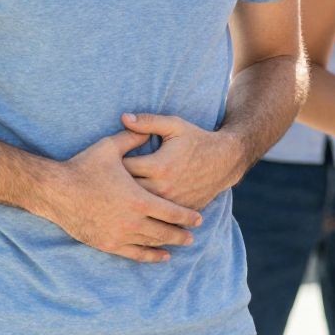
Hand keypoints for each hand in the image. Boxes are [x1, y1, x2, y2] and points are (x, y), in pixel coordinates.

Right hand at [39, 130, 203, 263]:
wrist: (54, 191)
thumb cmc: (83, 167)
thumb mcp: (111, 147)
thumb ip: (134, 137)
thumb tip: (149, 127)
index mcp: (138, 199)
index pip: (171, 212)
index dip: (187, 216)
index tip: (199, 218)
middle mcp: (131, 221)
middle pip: (164, 231)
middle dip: (181, 233)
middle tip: (194, 235)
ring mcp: (118, 234)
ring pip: (150, 243)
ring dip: (167, 244)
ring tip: (181, 243)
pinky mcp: (105, 243)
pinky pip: (133, 253)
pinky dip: (149, 256)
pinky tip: (160, 256)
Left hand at [121, 113, 243, 211]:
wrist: (226, 161)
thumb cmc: (197, 140)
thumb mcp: (175, 126)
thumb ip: (148, 122)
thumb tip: (123, 118)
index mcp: (158, 166)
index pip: (122, 168)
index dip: (112, 164)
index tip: (109, 162)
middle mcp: (162, 188)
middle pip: (125, 191)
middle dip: (116, 185)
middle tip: (108, 180)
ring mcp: (170, 203)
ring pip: (138, 207)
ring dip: (128, 201)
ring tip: (118, 194)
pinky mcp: (178, 213)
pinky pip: (155, 217)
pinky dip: (145, 212)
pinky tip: (136, 207)